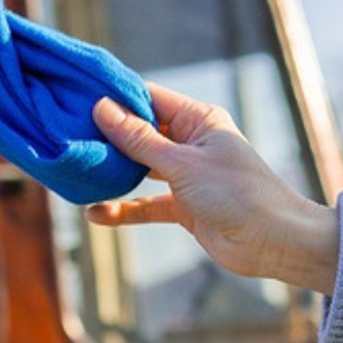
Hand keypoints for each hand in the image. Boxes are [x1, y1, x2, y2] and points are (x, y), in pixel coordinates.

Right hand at [89, 83, 339, 293]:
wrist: (273, 243)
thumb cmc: (238, 194)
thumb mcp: (183, 163)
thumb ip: (140, 140)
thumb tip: (103, 108)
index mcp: (199, 120)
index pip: (149, 98)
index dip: (115, 99)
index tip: (78, 99)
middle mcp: (192, 142)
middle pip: (140, 133)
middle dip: (107, 137)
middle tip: (68, 137)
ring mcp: (187, 175)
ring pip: (140, 169)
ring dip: (112, 174)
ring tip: (77, 173)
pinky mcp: (184, 206)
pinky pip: (146, 203)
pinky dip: (123, 208)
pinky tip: (96, 213)